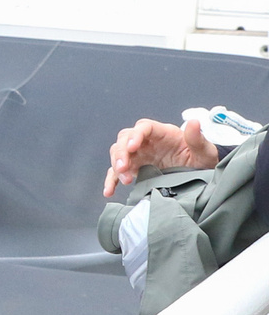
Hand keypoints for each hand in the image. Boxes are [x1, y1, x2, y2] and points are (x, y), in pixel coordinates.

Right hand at [105, 116, 219, 197]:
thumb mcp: (205, 151)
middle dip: (121, 152)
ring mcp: (140, 155)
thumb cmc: (202, 159)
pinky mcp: (136, 168)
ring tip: (125, 180)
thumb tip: (194, 123)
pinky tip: (109, 191)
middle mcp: (148, 141)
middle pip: (125, 138)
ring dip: (117, 165)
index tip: (132, 147)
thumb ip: (198, 139)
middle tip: (123, 167)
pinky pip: (118, 172)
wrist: (200, 174)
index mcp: (163, 133)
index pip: (144, 127)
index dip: (135, 135)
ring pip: (119, 153)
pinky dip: (112, 180)